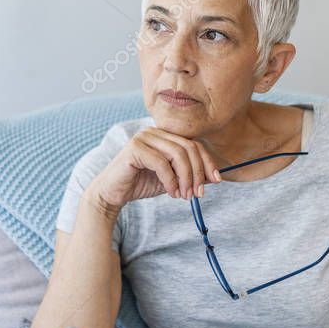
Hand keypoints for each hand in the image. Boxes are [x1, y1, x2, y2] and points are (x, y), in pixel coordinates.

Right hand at [86, 127, 222, 217]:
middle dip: (198, 172)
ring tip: (185, 196)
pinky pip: (162, 164)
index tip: (216, 181)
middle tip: (198, 194)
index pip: (194, 144)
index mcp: (164, 135)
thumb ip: (189, 175)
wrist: (112, 193)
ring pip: (178, 155)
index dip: (207, 162)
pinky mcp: (135, 148)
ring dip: (186, 178)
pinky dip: (171, 181)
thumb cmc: (140, 184)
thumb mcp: (172, 180)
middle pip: (188, 148)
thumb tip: (216, 177)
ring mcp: (143, 137)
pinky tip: (171, 193)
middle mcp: (154, 132)